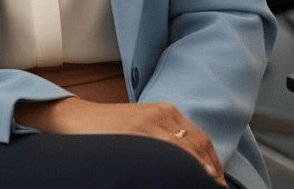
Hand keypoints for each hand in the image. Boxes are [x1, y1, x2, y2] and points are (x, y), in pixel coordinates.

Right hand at [14, 97, 226, 186]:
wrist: (75, 119)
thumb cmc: (108, 128)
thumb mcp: (141, 128)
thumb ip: (164, 139)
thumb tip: (188, 165)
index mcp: (165, 112)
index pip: (200, 141)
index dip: (213, 165)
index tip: (218, 183)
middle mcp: (161, 115)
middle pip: (197, 147)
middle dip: (210, 172)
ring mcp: (148, 124)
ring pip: (185, 152)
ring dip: (199, 173)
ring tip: (207, 188)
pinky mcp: (135, 134)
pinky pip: (165, 153)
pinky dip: (180, 168)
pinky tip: (186, 179)